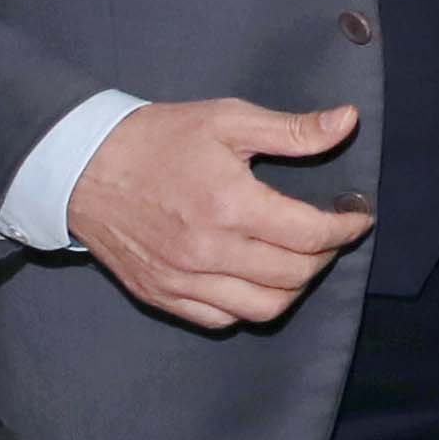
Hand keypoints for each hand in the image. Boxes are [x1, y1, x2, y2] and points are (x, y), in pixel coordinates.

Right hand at [67, 97, 371, 330]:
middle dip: (325, 256)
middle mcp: (208, 251)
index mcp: (230, 205)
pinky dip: (248, 306)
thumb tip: (348, 121)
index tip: (357, 216)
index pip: (312, 235)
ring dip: (292, 287)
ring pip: (263, 308)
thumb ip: (293, 130)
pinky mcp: (161, 295)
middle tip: (328, 235)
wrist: (81, 166)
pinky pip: (221, 319)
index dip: (346, 228)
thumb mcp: (228, 120)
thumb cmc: (158, 138)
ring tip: (297, 259)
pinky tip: (254, 277)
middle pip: (295, 276)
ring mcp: (182, 279)